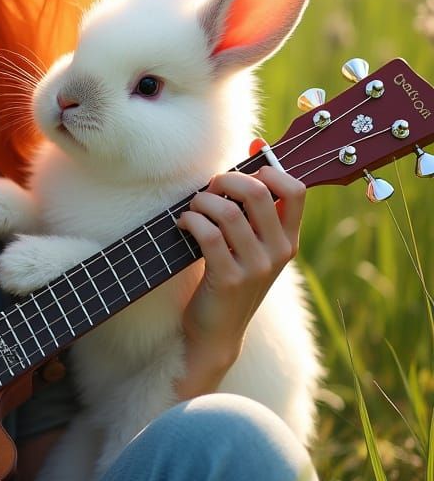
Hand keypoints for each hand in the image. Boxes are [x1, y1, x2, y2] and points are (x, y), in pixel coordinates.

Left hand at [176, 166, 305, 392]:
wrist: (217, 332)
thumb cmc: (228, 275)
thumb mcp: (251, 243)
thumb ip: (254, 204)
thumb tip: (255, 147)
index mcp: (288, 239)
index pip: (296, 190)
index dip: (270, 169)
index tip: (245, 170)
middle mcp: (279, 252)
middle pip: (258, 192)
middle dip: (225, 179)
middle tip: (209, 189)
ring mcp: (256, 267)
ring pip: (228, 211)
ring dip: (201, 202)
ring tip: (193, 209)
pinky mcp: (229, 278)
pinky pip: (208, 234)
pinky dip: (190, 220)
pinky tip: (183, 224)